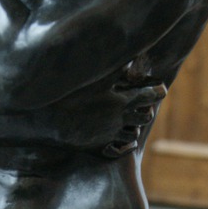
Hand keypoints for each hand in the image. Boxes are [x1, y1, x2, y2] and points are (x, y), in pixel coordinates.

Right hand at [44, 80, 166, 153]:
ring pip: (133, 135)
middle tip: (144, 103)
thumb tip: (132, 58)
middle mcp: (118, 121)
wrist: (47, 121)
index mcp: (120, 102)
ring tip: (130, 119)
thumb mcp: (93, 78)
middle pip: (145, 118)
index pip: (149, 96)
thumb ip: (115, 68)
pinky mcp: (97, 147)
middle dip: (147, 110)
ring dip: (134, 127)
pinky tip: (120, 138)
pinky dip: (123, 144)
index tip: (160, 88)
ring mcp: (108, 136)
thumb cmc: (69, 96)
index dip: (157, 91)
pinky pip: (118, 150)